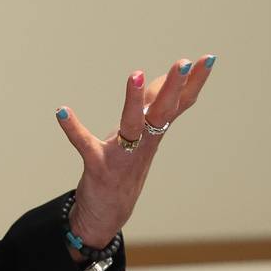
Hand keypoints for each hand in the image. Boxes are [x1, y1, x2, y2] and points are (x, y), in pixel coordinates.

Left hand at [55, 55, 216, 253]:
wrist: (108, 213)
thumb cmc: (125, 166)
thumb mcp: (143, 134)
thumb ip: (152, 107)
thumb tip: (164, 79)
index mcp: (155, 132)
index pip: (179, 104)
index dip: (195, 82)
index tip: (209, 58)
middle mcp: (144, 143)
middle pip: (163, 111)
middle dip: (175, 86)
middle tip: (184, 62)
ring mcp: (122, 156)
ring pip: (132, 125)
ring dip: (133, 100)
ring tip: (135, 74)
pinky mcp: (97, 167)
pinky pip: (84, 145)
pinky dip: (73, 128)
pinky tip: (61, 111)